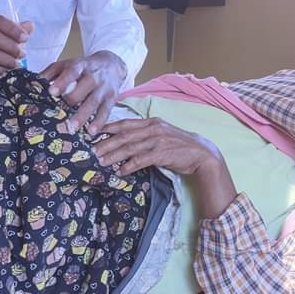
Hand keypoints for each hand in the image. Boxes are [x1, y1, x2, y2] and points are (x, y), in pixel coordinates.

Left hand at [41, 51, 126, 134]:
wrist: (111, 64)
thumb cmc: (83, 67)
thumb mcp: (67, 64)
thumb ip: (51, 73)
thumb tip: (34, 84)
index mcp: (80, 65)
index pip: (72, 71)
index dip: (63, 81)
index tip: (52, 92)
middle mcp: (94, 76)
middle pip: (85, 87)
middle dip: (72, 100)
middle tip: (59, 115)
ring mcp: (104, 88)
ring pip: (94, 101)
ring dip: (84, 116)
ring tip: (73, 128)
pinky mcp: (111, 99)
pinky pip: (105, 111)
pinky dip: (99, 122)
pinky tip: (91, 132)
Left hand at [95, 118, 237, 214]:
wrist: (202, 153)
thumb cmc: (180, 145)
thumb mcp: (162, 134)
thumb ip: (146, 134)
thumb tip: (127, 140)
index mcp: (152, 122)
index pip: (126, 123)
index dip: (108, 127)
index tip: (93, 132)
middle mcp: (153, 129)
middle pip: (124, 135)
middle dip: (106, 143)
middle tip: (92, 151)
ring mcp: (157, 141)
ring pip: (130, 147)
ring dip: (114, 155)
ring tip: (101, 162)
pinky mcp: (162, 154)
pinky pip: (141, 160)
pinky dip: (129, 166)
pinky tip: (120, 171)